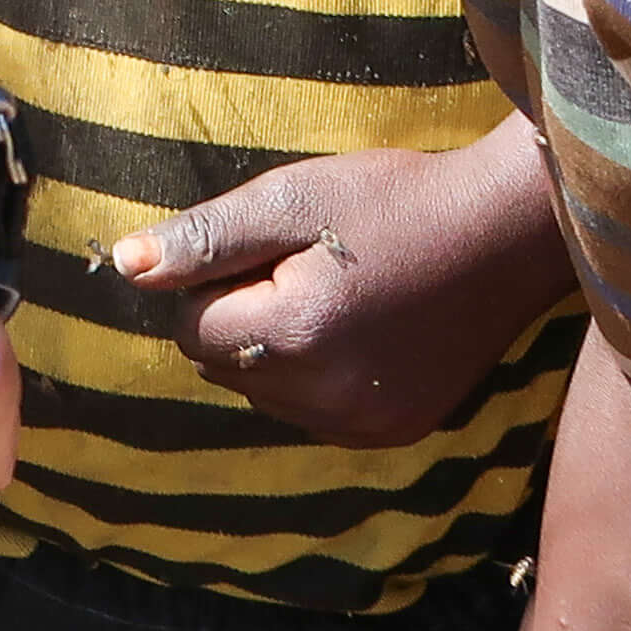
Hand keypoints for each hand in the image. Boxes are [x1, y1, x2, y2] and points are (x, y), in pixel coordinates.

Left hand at [114, 131, 573, 448]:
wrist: (507, 234)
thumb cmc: (394, 200)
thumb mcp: (292, 198)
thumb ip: (205, 239)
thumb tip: (124, 265)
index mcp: (296, 336)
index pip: (192, 329)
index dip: (215, 282)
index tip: (271, 247)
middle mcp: (329, 399)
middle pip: (225, 368)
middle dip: (241, 318)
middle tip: (305, 266)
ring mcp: (366, 424)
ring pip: (267, 395)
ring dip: (277, 351)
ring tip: (337, 294)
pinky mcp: (397, 431)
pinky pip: (316, 414)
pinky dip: (319, 376)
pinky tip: (361, 328)